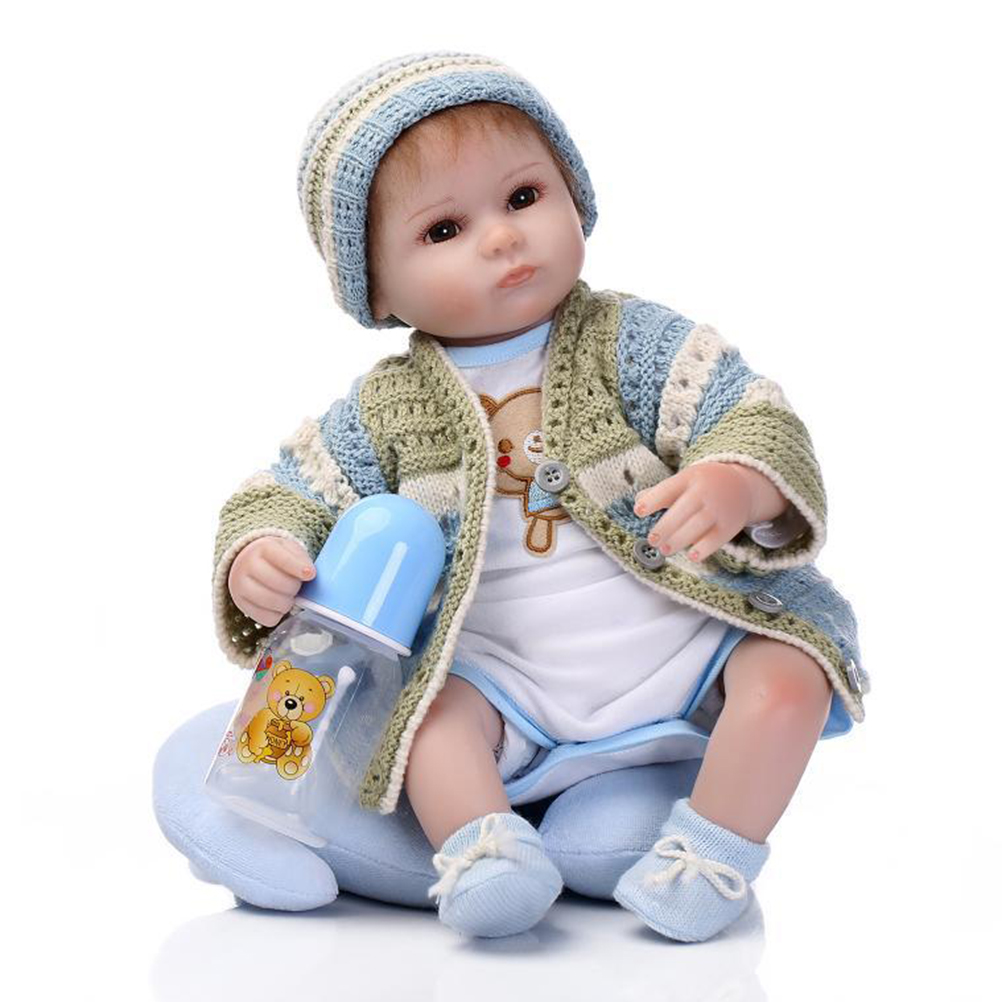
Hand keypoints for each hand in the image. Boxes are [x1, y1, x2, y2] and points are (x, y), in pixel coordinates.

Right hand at [228, 536, 316, 626]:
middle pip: (279, 582)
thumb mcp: (289, 550)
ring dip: (287, 602)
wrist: (248, 563)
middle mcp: (247, 565)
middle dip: (294, 587)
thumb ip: (301, 558)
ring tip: (287, 595)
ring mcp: (240, 585)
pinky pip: (267, 618)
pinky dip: (277, 615)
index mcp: (263, 548)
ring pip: (272, 602)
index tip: (310, 574)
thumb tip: (309, 573)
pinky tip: (277, 605)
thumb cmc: (275, 558)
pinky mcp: (241, 604)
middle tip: (296, 585)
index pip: (282, 559)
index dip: (298, 568)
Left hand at [632, 462, 754, 562]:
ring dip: (679, 539)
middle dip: (666, 526)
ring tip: (664, 550)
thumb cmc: (704, 485)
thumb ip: (661, 492)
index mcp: (689, 479)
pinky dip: (704, 548)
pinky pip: (716, 538)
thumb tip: (638, 502)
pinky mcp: (729, 526)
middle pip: (684, 509)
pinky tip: (692, 556)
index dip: (653, 500)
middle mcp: (704, 493)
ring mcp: (718, 509)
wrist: (742, 486)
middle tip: (652, 539)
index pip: (669, 489)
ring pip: (698, 525)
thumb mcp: (684, 480)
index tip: (639, 511)